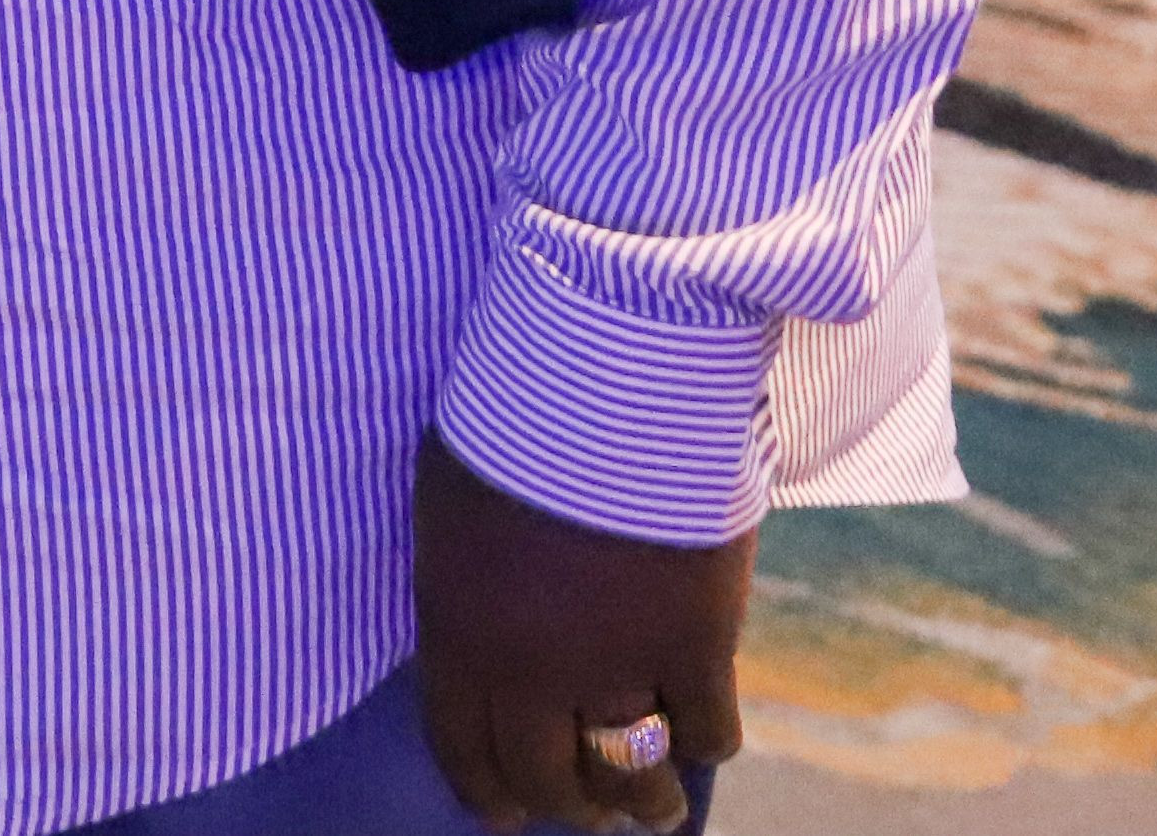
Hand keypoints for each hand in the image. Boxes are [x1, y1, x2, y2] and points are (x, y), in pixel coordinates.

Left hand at [410, 429, 748, 831]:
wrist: (605, 367)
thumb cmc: (513, 413)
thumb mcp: (450, 506)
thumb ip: (462, 586)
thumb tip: (473, 640)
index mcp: (454, 628)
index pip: (462, 746)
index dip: (486, 791)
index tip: (502, 818)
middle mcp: (529, 667)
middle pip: (548, 777)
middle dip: (567, 805)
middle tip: (586, 816)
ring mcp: (616, 662)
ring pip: (628, 775)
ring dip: (641, 801)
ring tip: (653, 810)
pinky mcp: (696, 644)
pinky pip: (705, 731)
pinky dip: (704, 742)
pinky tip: (703, 737)